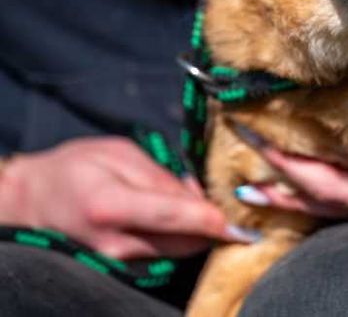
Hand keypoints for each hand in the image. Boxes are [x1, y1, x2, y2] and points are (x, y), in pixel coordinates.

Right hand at [0, 137, 259, 258]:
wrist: (31, 201)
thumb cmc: (75, 167)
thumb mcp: (120, 154)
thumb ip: (162, 177)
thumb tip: (200, 196)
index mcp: (111, 205)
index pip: (175, 217)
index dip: (213, 220)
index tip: (242, 222)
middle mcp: (114, 241)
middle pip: (183, 242)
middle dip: (214, 226)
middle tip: (235, 205)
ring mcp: (115, 261)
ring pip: (177, 251)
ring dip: (200, 233)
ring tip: (211, 207)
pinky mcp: (118, 267)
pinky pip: (163, 254)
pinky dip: (182, 239)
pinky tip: (187, 219)